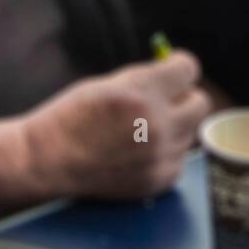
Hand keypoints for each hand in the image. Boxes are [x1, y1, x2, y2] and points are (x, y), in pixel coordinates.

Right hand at [23, 50, 212, 199]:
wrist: (46, 161)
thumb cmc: (70, 117)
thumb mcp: (106, 84)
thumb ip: (145, 78)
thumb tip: (174, 72)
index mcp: (141, 93)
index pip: (189, 69)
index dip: (178, 67)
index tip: (171, 70)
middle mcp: (157, 125)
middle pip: (201, 103)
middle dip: (184, 98)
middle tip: (165, 101)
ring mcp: (159, 157)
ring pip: (191, 132)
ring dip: (174, 127)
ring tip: (142, 130)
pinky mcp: (158, 181)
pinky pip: (179, 160)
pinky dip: (165, 154)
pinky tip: (138, 152)